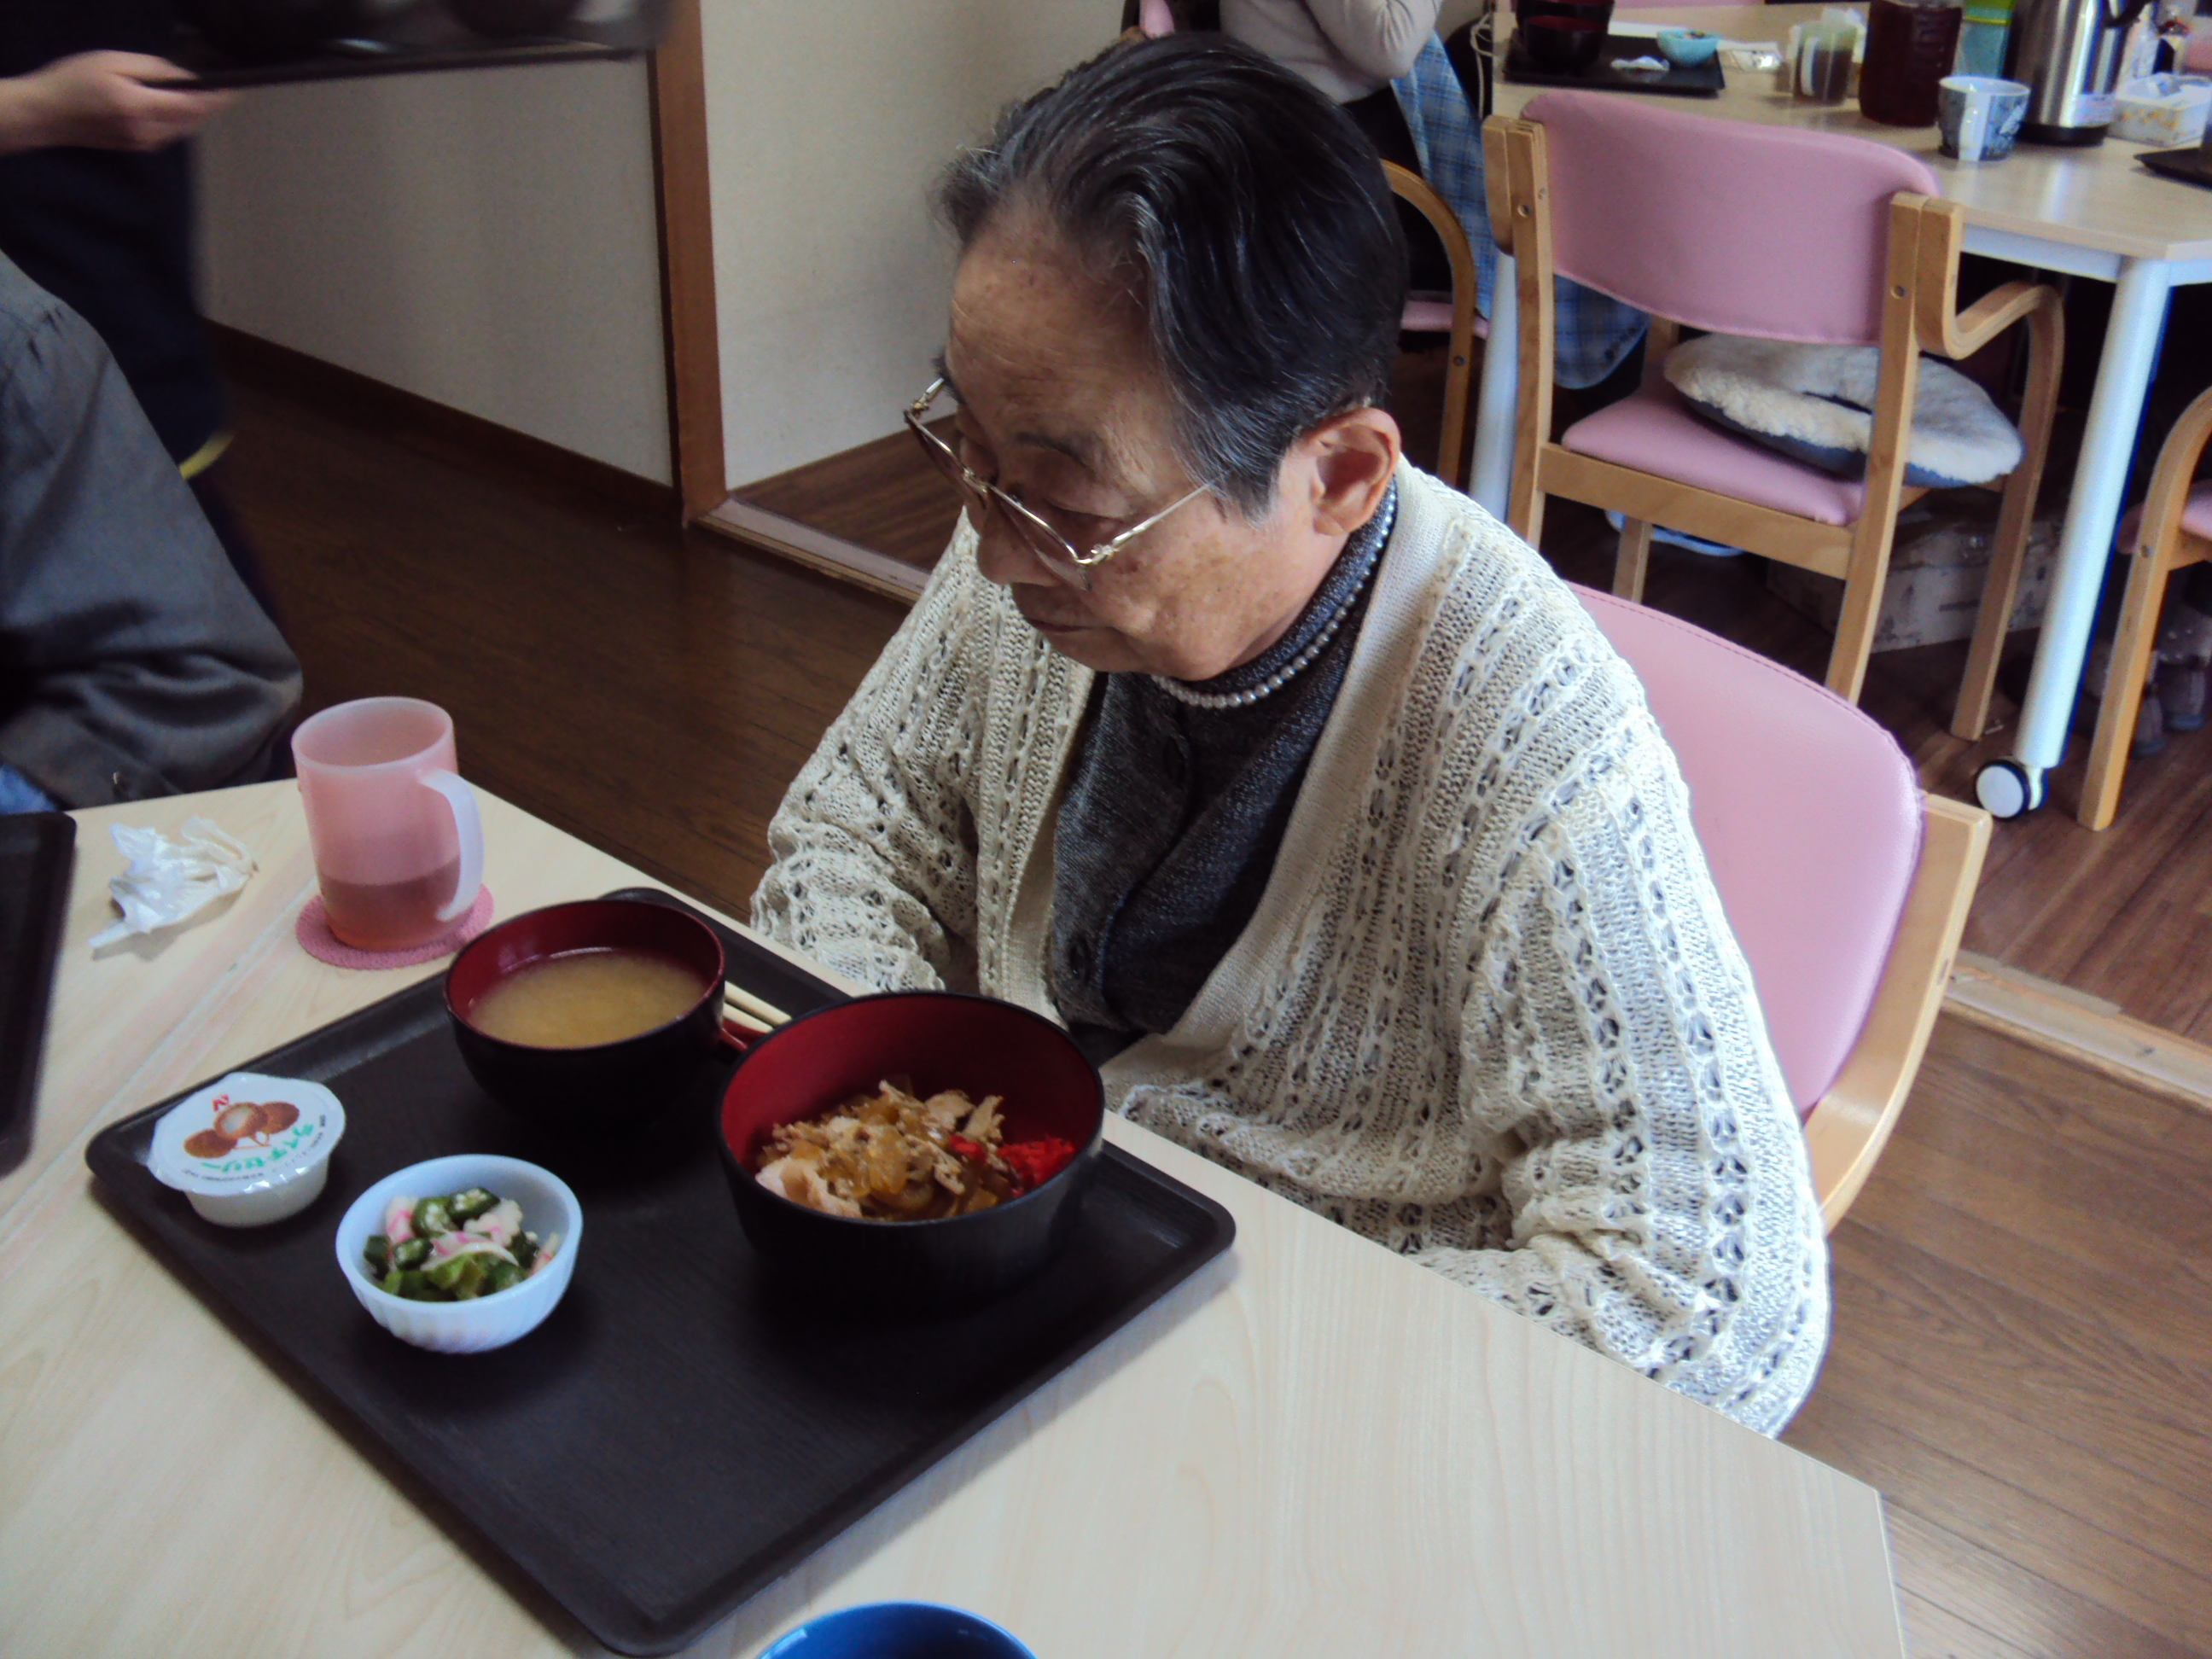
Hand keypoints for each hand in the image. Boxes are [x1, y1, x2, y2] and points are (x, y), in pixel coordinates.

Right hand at [0, 53, 238, 155]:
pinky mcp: (140, 146)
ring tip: (210, 94)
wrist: (46, 114)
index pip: (193, 105)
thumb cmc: (74, 81)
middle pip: (194, 119)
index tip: (236, 89)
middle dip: (213, 105)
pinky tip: (183, 106)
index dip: (218, 98)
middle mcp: (149, 132)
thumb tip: (185, 75)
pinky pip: (172, 133)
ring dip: (200, 113)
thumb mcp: (113, 63)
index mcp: (142, 109)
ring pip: (186, 128)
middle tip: (227, 88)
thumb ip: (153, 70)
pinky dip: (184, 119)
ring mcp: (145, 143)